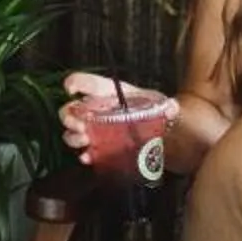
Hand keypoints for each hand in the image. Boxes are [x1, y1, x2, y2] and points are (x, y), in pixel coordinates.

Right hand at [59, 71, 179, 178]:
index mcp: (109, 94)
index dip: (75, 82)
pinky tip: (88, 158)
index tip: (70, 89)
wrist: (159, 130)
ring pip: (71, 131)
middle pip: (70, 109)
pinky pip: (84, 151)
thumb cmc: (153, 112)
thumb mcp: (161, 106)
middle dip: (69, 117)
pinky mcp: (99, 147)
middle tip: (81, 127)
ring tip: (85, 141)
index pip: (88, 83)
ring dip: (73, 137)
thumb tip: (172, 107)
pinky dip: (84, 155)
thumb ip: (168, 106)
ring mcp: (95, 129)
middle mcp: (96, 110)